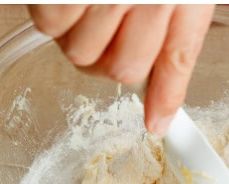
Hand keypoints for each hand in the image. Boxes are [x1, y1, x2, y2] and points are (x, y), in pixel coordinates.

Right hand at [28, 4, 213, 135]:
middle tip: (105, 29)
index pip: (178, 61)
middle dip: (110, 59)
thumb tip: (156, 77)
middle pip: (124, 70)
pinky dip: (51, 15)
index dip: (166, 99)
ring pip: (83, 54)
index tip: (158, 126)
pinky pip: (50, 27)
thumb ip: (172, 20)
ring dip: (77, 35)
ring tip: (84, 5)